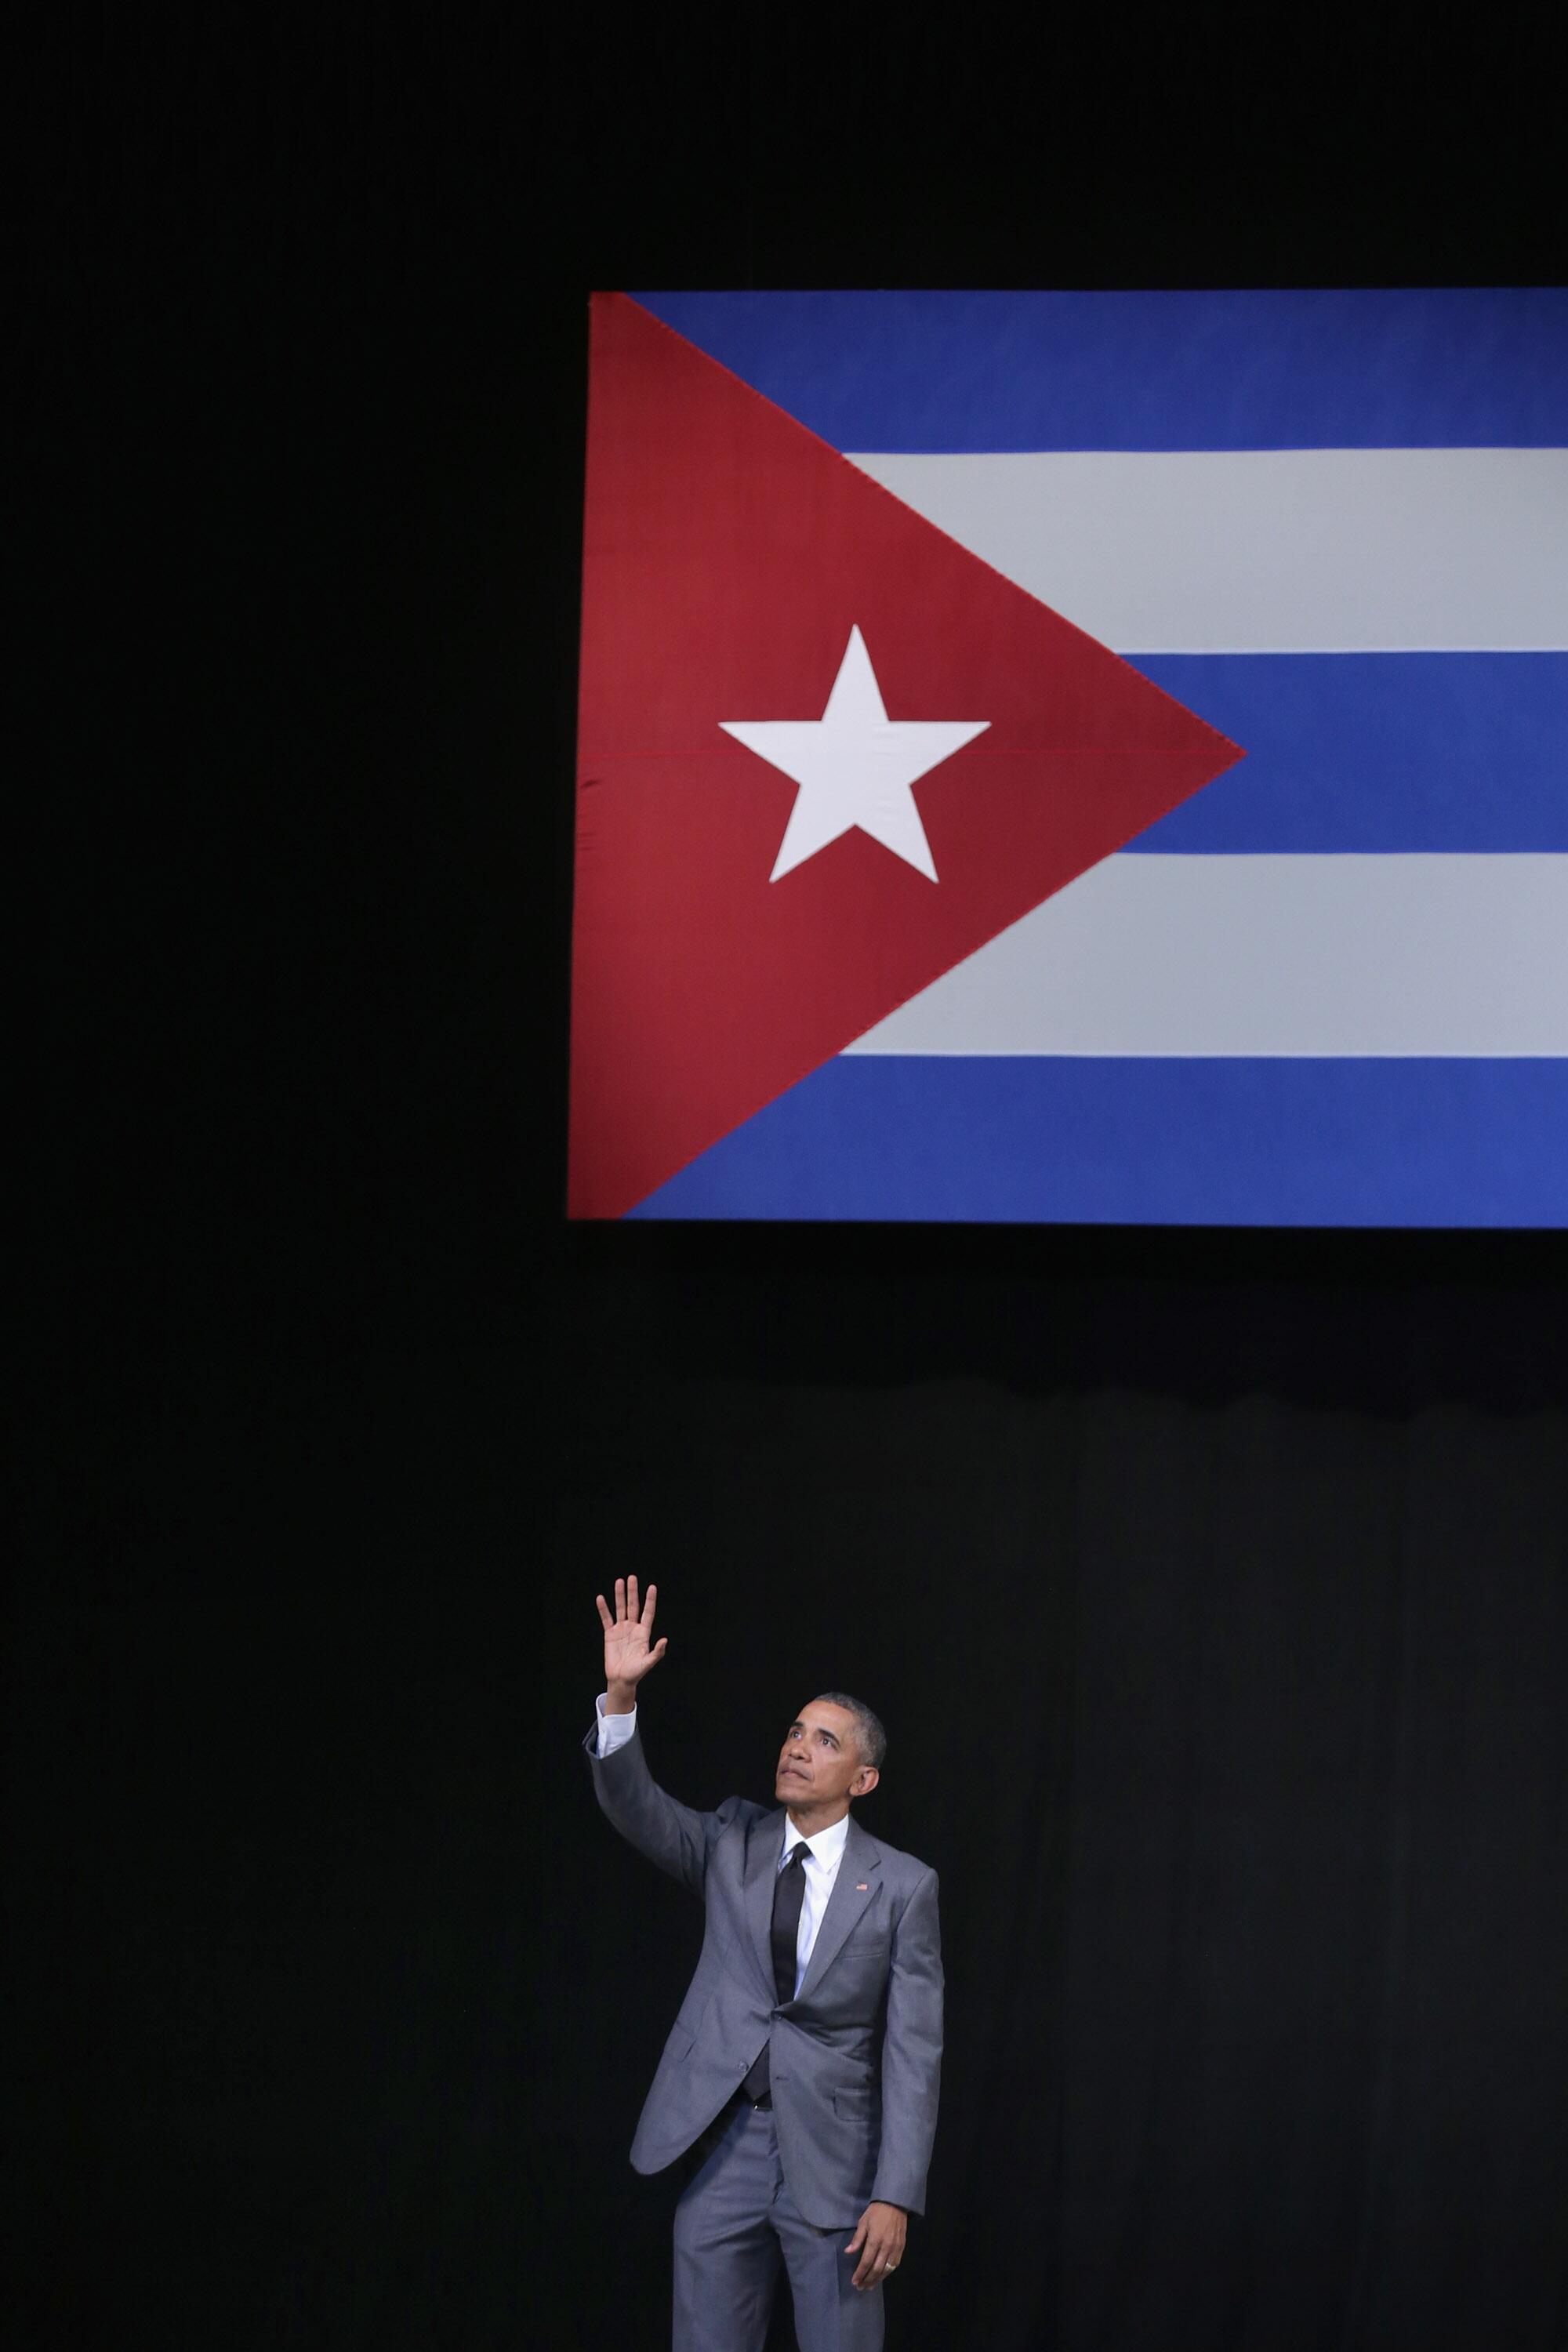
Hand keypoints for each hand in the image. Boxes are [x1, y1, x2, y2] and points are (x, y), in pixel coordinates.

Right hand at [596, 1576, 666, 1708]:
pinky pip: (606, 1619)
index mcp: (644, 1633)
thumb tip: (665, 1640)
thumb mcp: (648, 1663)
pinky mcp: (610, 1634)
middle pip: (633, 1606)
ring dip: (619, 1596)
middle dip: (633, 1592)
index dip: (650, 1600)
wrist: (621, 1680)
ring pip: (620, 1609)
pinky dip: (603, 1609)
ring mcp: (621, 1630)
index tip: (652, 1587)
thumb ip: (657, 1652)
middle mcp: (633, 1628)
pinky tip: (601, 1598)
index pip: (648, 1612)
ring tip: (619, 1581)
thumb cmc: (636, 1673)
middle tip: (632, 1577)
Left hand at [845, 2201, 905, 2289]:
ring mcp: (895, 2248)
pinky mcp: (902, 2247)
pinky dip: (888, 2273)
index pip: (866, 2262)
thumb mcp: (863, 2222)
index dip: (860, 2273)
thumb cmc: (876, 2212)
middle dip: (867, 2280)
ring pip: (886, 2270)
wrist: (895, 2203)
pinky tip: (882, 2276)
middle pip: (876, 2269)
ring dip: (877, 2280)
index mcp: (875, 2240)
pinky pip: (895, 2265)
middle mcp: (886, 2247)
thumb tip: (848, 2252)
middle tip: (860, 2287)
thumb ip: (857, 2239)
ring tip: (870, 2286)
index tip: (854, 2281)